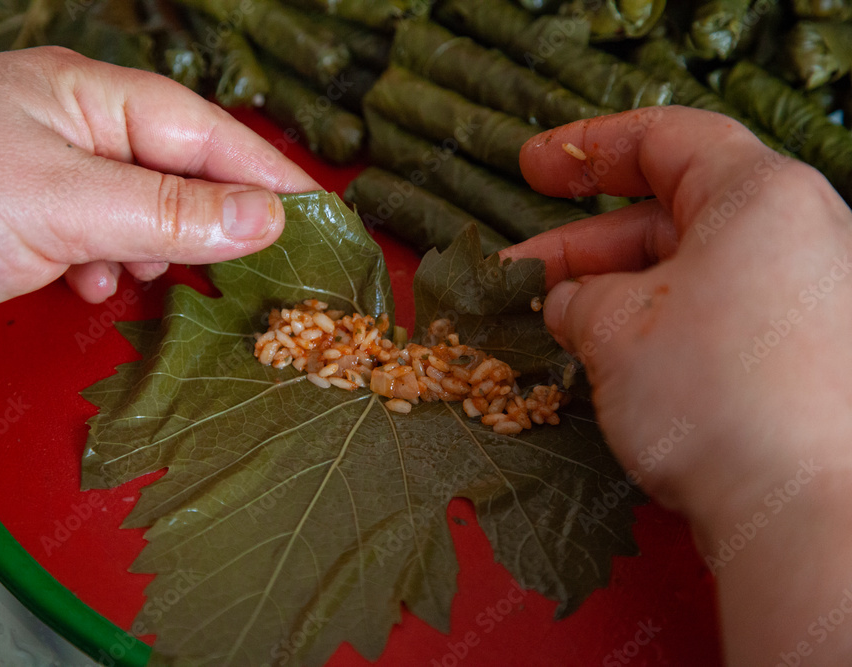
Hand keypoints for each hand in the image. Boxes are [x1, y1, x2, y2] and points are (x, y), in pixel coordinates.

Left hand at [0, 47, 317, 361]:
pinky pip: (95, 243)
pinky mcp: (19, 228)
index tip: (318, 217)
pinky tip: (91, 287)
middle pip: (174, 170)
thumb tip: (264, 219)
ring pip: (138, 212)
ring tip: (149, 275)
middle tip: (257, 265)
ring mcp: (41, 177)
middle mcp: (67, 130)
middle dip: (211, 219)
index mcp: (84, 96)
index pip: (202, 131)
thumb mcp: (61, 203)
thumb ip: (169, 212)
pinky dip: (107, 268)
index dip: (265, 174)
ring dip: (155, 249)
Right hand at [503, 106, 851, 664]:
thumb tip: (569, 301)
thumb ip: (577, 295)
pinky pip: (718, 319)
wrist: (808, 510)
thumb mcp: (613, 326)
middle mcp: (800, 235)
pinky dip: (656, 329)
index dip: (586, 147)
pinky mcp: (807, 359)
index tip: (531, 166)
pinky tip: (605, 361)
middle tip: (516, 271)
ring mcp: (810, 300)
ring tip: (549, 323)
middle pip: (672, 215)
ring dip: (613, 292)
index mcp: (761, 196)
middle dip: (583, 243)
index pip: (665, 140)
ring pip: (691, 273)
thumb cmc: (714, 391)